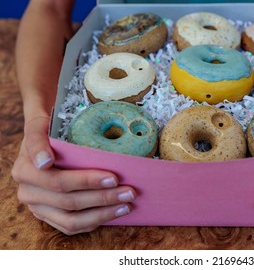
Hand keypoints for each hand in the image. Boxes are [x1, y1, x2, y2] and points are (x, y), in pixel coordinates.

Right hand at [12, 116, 136, 234]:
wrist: (45, 137)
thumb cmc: (48, 128)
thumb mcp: (40, 124)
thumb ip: (38, 137)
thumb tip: (45, 161)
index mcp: (25, 170)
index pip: (58, 180)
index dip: (86, 180)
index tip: (113, 177)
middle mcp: (28, 192)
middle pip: (69, 201)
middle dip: (103, 197)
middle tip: (129, 190)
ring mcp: (38, 208)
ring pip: (71, 220)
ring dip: (103, 213)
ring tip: (127, 204)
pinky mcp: (49, 217)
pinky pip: (73, 227)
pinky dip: (96, 220)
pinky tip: (116, 212)